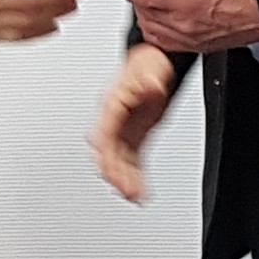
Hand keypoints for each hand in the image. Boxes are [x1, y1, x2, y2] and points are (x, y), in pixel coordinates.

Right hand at [89, 40, 180, 204]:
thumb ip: (151, 80)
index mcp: (111, 104)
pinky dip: (133, 176)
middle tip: (127, 190)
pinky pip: (131, 160)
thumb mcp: (151, 68)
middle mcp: (113, 120)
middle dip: (115, 172)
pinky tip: (139, 190)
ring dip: (124, 179)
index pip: (103, 131)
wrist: (154, 62)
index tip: (105, 166)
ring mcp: (123, 130)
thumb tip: (152, 86)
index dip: (103, 150)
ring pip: (117, 160)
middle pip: (108, 152)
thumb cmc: (148, 63)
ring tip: (135, 197)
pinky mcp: (134, 136)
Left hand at [126, 0, 258, 53]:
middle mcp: (184, 23)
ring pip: (151, 31)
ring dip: (145, 18)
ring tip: (148, 8)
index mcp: (187, 1)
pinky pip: (165, 43)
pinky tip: (161, 24)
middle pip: (144, 14)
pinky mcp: (195, 48)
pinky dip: (157, 33)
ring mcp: (189, 38)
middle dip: (138, 2)